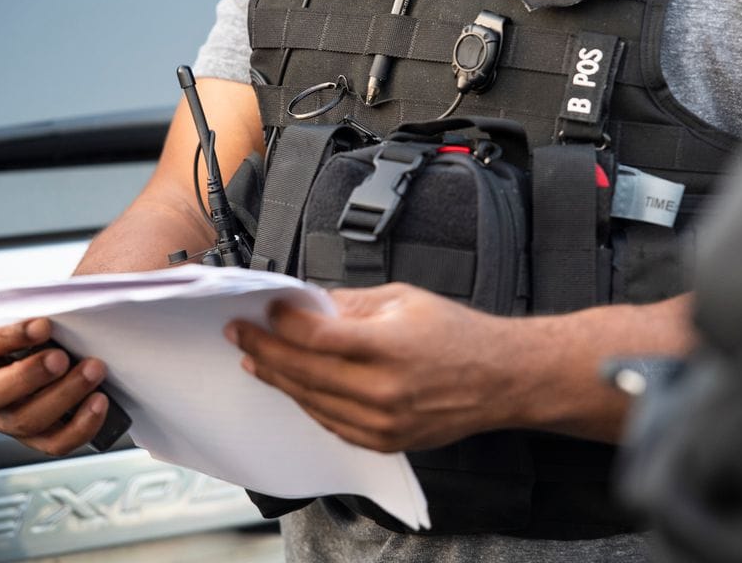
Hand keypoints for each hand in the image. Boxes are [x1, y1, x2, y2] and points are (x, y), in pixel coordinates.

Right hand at [0, 320, 108, 455]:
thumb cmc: (33, 332)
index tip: (42, 323)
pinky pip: (55, 443)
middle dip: (30, 374)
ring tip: (93, 370)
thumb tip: (60, 302)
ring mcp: (5, 419)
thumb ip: (29, 309)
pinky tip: (100, 401)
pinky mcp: (35, 438)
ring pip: (27, 419)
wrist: (51, 350)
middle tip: (61, 356)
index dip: (6, 337)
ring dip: (65, 394)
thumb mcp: (24, 313)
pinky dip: (81, 425)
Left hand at [225, 283, 518, 452]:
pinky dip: (307, 402)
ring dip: (278, 378)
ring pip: (311, 400)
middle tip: (240, 334)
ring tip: (255, 360)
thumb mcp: (404, 299)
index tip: (265, 308)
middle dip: (264, 349)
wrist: (501, 379)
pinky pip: (330, 423)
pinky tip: (293, 385)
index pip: (315, 335)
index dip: (282, 321)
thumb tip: (308, 303)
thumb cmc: (458, 336)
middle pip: (303, 370)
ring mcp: (382, 422)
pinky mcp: (384, 441)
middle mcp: (382, 389)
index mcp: (388, 346)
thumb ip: (351, 304)